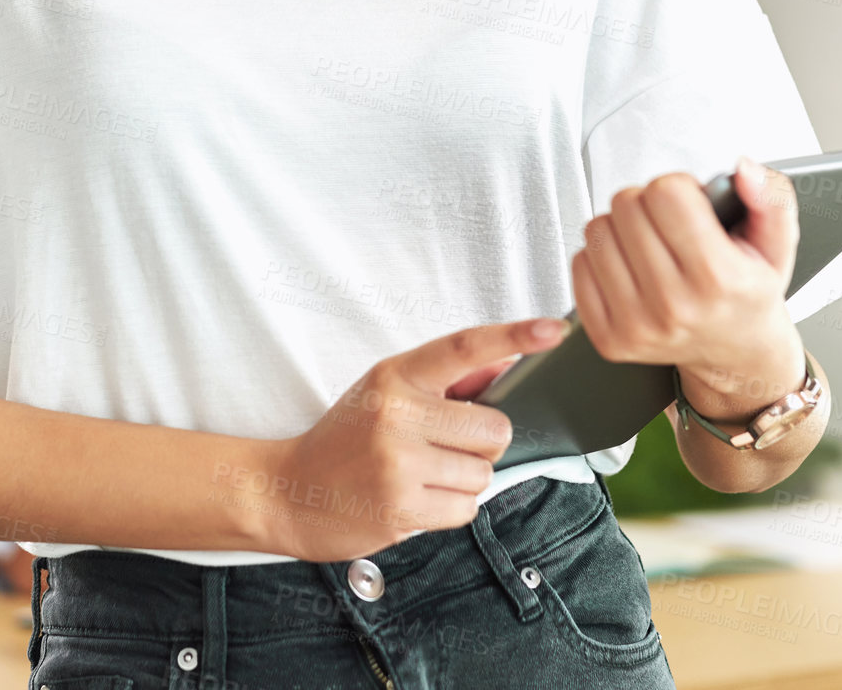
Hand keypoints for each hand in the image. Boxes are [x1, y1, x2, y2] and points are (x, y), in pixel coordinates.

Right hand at [260, 317, 569, 562]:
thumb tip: (507, 364)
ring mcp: (399, 462)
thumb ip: (446, 381)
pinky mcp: (401, 507)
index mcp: (396, 375)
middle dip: (484, 444)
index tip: (553, 330)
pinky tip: (417, 499)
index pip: (464, 347)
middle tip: (447, 447)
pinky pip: (466, 509)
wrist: (288, 490)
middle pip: (495, 428)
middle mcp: (398, 413)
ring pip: (483, 474)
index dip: (513, 336)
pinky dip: (451, 509)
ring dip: (464, 480)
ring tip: (423, 475)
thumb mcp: (386, 392)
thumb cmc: (347, 437)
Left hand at [571, 157, 805, 404]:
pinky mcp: (608, 338)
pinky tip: (632, 270)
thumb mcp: (776, 242)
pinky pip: (579, 264)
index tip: (691, 206)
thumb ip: (771, 197)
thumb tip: (743, 172)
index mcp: (720, 278)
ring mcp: (637, 326)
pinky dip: (602, 258)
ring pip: (597, 230)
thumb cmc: (749, 293)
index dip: (679, 188)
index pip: (665, 192)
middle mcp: (675, 306)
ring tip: (652, 247)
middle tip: (671, 227)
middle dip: (648, 204)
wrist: (737, 353)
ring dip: (621, 229)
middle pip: (626, 205)